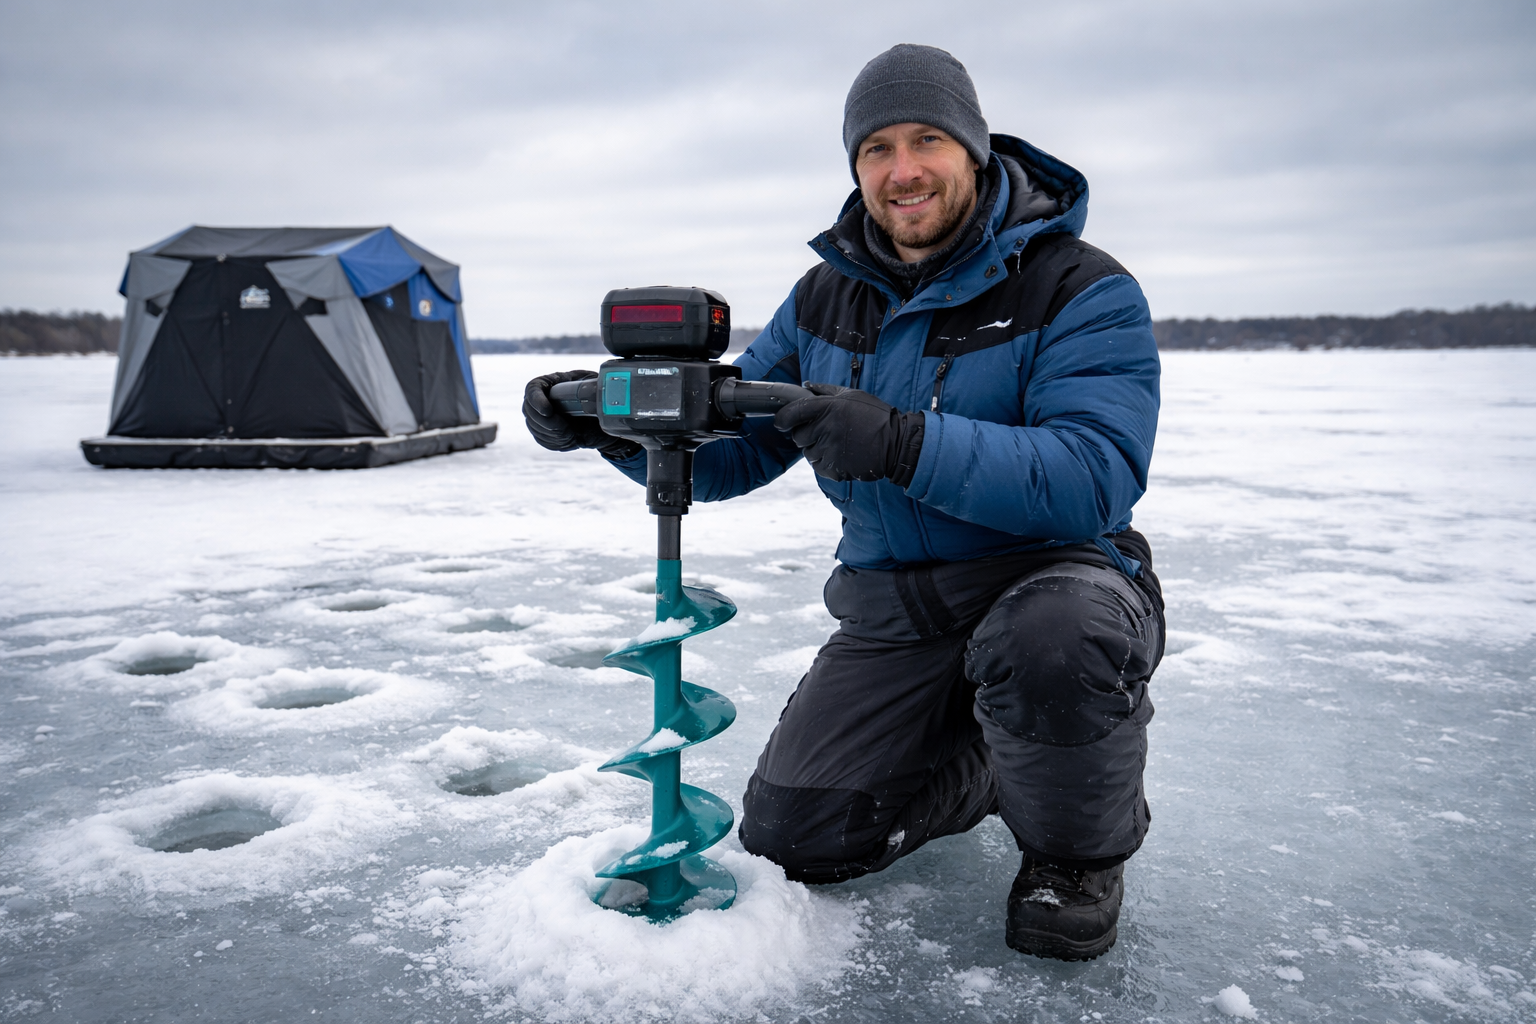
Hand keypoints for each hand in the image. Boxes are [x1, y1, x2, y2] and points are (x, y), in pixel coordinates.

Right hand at [523, 369, 641, 459]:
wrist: (602, 422)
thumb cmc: (600, 399)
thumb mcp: (598, 388)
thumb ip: (592, 385)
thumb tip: (594, 388)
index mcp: (552, 382)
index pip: (532, 388)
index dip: (536, 400)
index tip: (548, 411)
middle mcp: (541, 399)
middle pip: (529, 410)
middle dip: (545, 422)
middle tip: (564, 429)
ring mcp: (539, 417)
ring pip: (535, 427)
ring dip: (552, 434)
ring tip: (570, 434)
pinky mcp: (544, 433)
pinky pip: (543, 439)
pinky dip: (555, 442)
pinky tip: (569, 439)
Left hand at [774, 383, 924, 484]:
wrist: (895, 443)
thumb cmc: (874, 415)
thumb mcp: (852, 394)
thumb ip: (825, 390)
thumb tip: (804, 386)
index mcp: (828, 408)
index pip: (792, 414)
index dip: (782, 419)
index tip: (781, 422)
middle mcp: (826, 429)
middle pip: (797, 436)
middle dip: (805, 434)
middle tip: (823, 431)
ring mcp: (830, 451)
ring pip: (807, 453)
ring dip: (816, 448)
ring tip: (836, 442)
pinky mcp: (834, 468)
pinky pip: (818, 466)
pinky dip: (825, 461)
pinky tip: (841, 453)